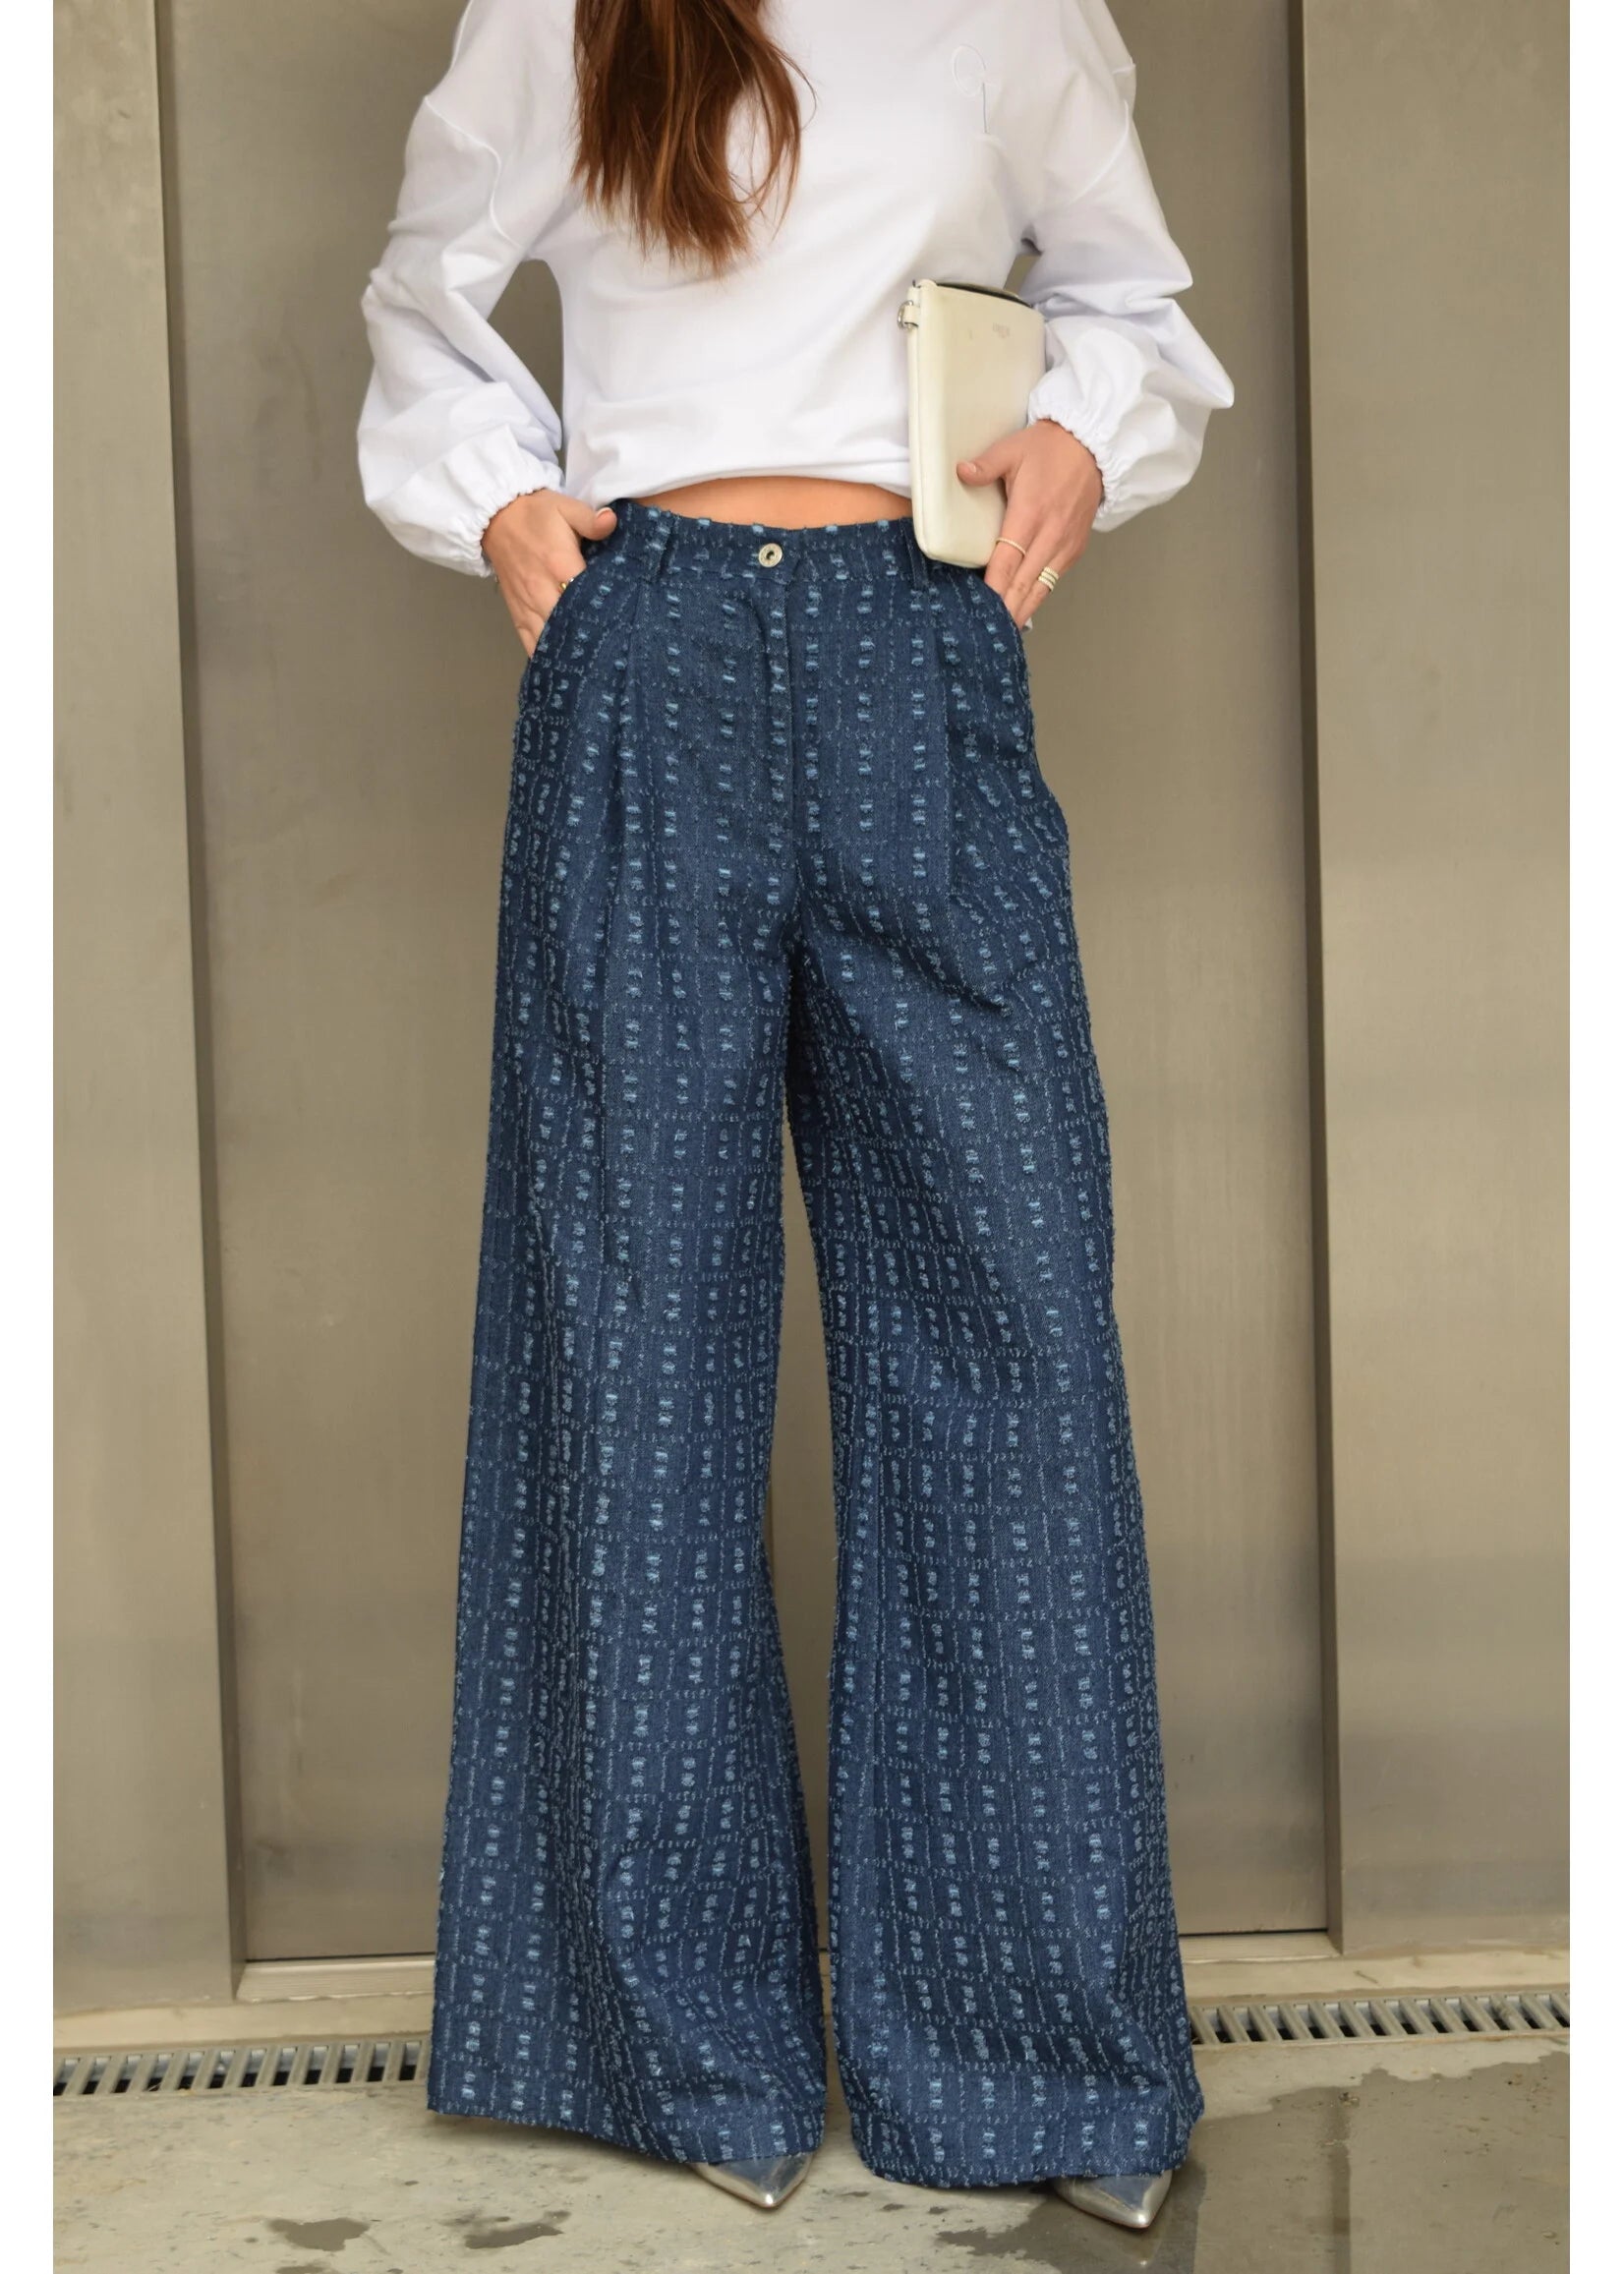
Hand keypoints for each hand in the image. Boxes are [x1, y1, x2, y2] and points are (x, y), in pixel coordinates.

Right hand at [480, 490, 617, 654]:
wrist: (495, 517)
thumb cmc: (536, 514)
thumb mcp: (565, 507)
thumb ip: (590, 519)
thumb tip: (612, 522)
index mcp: (559, 565)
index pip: (586, 596)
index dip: (606, 612)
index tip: (625, 623)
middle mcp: (542, 591)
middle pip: (570, 624)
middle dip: (591, 638)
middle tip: (616, 651)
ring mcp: (528, 606)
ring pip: (550, 639)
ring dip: (570, 651)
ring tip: (594, 665)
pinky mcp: (517, 614)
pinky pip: (531, 643)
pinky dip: (546, 656)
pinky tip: (563, 669)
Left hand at [957, 419, 1103, 627]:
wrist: (1093, 448)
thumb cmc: (1051, 448)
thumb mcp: (1013, 449)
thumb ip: (985, 464)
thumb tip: (960, 472)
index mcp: (1030, 513)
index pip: (1006, 561)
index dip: (992, 587)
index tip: (978, 606)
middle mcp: (1050, 535)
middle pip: (1023, 583)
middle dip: (1005, 609)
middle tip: (986, 633)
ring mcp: (1065, 545)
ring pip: (1040, 588)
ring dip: (1021, 610)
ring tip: (1003, 632)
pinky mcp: (1074, 549)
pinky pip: (1052, 580)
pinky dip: (1037, 597)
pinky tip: (1022, 611)